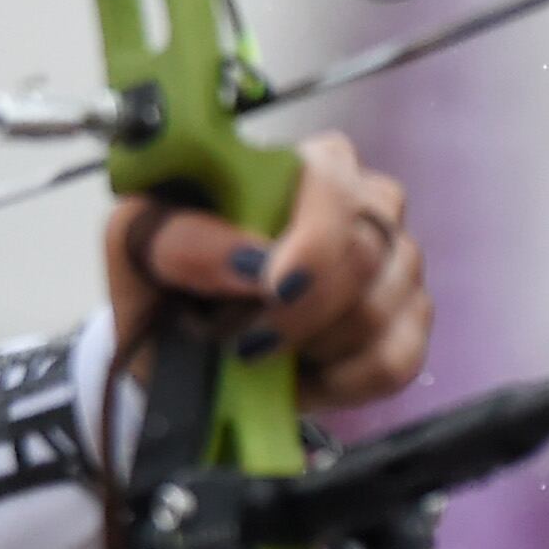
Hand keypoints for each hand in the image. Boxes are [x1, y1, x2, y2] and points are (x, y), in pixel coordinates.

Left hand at [102, 130, 430, 409]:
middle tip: (241, 340)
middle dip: (296, 314)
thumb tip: (249, 262)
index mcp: (308, 165)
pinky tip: (300, 378)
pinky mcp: (409, 323)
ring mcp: (396, 263)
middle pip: (365, 254)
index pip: (334, 185)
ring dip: (307, 349)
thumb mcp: (139, 246)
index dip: (312, 242)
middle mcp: (367, 203)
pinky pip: (395, 360)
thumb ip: (183, 240)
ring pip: (379, 312)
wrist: (174, 349)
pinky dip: (339, 383)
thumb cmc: (164, 279)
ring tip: (262, 352)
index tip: (272, 290)